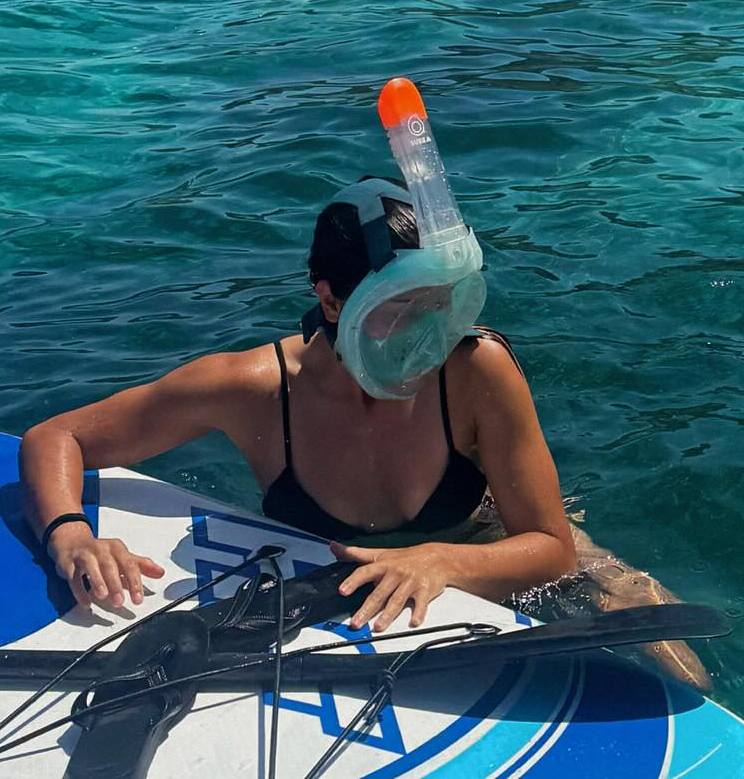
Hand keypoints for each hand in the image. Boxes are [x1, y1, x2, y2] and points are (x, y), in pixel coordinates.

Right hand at [48, 522, 164, 608]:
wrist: (72, 542)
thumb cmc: (101, 553)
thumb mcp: (122, 556)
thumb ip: (141, 565)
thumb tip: (160, 573)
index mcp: (117, 548)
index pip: (129, 564)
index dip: (135, 582)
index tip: (138, 599)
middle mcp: (101, 549)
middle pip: (110, 566)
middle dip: (115, 584)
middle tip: (120, 601)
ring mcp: (84, 555)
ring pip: (91, 567)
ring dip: (97, 582)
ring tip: (103, 596)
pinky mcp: (68, 564)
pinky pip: (73, 577)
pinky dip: (79, 591)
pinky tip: (86, 603)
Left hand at [331, 541, 447, 631]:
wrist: (437, 558)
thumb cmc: (405, 558)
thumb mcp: (380, 553)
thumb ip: (356, 554)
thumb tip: (334, 547)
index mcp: (383, 565)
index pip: (365, 572)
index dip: (353, 581)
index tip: (343, 590)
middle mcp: (396, 573)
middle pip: (379, 593)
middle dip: (367, 609)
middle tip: (356, 623)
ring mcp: (410, 582)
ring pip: (397, 601)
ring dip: (387, 615)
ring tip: (377, 627)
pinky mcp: (425, 591)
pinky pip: (421, 604)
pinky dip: (418, 613)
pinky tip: (413, 622)